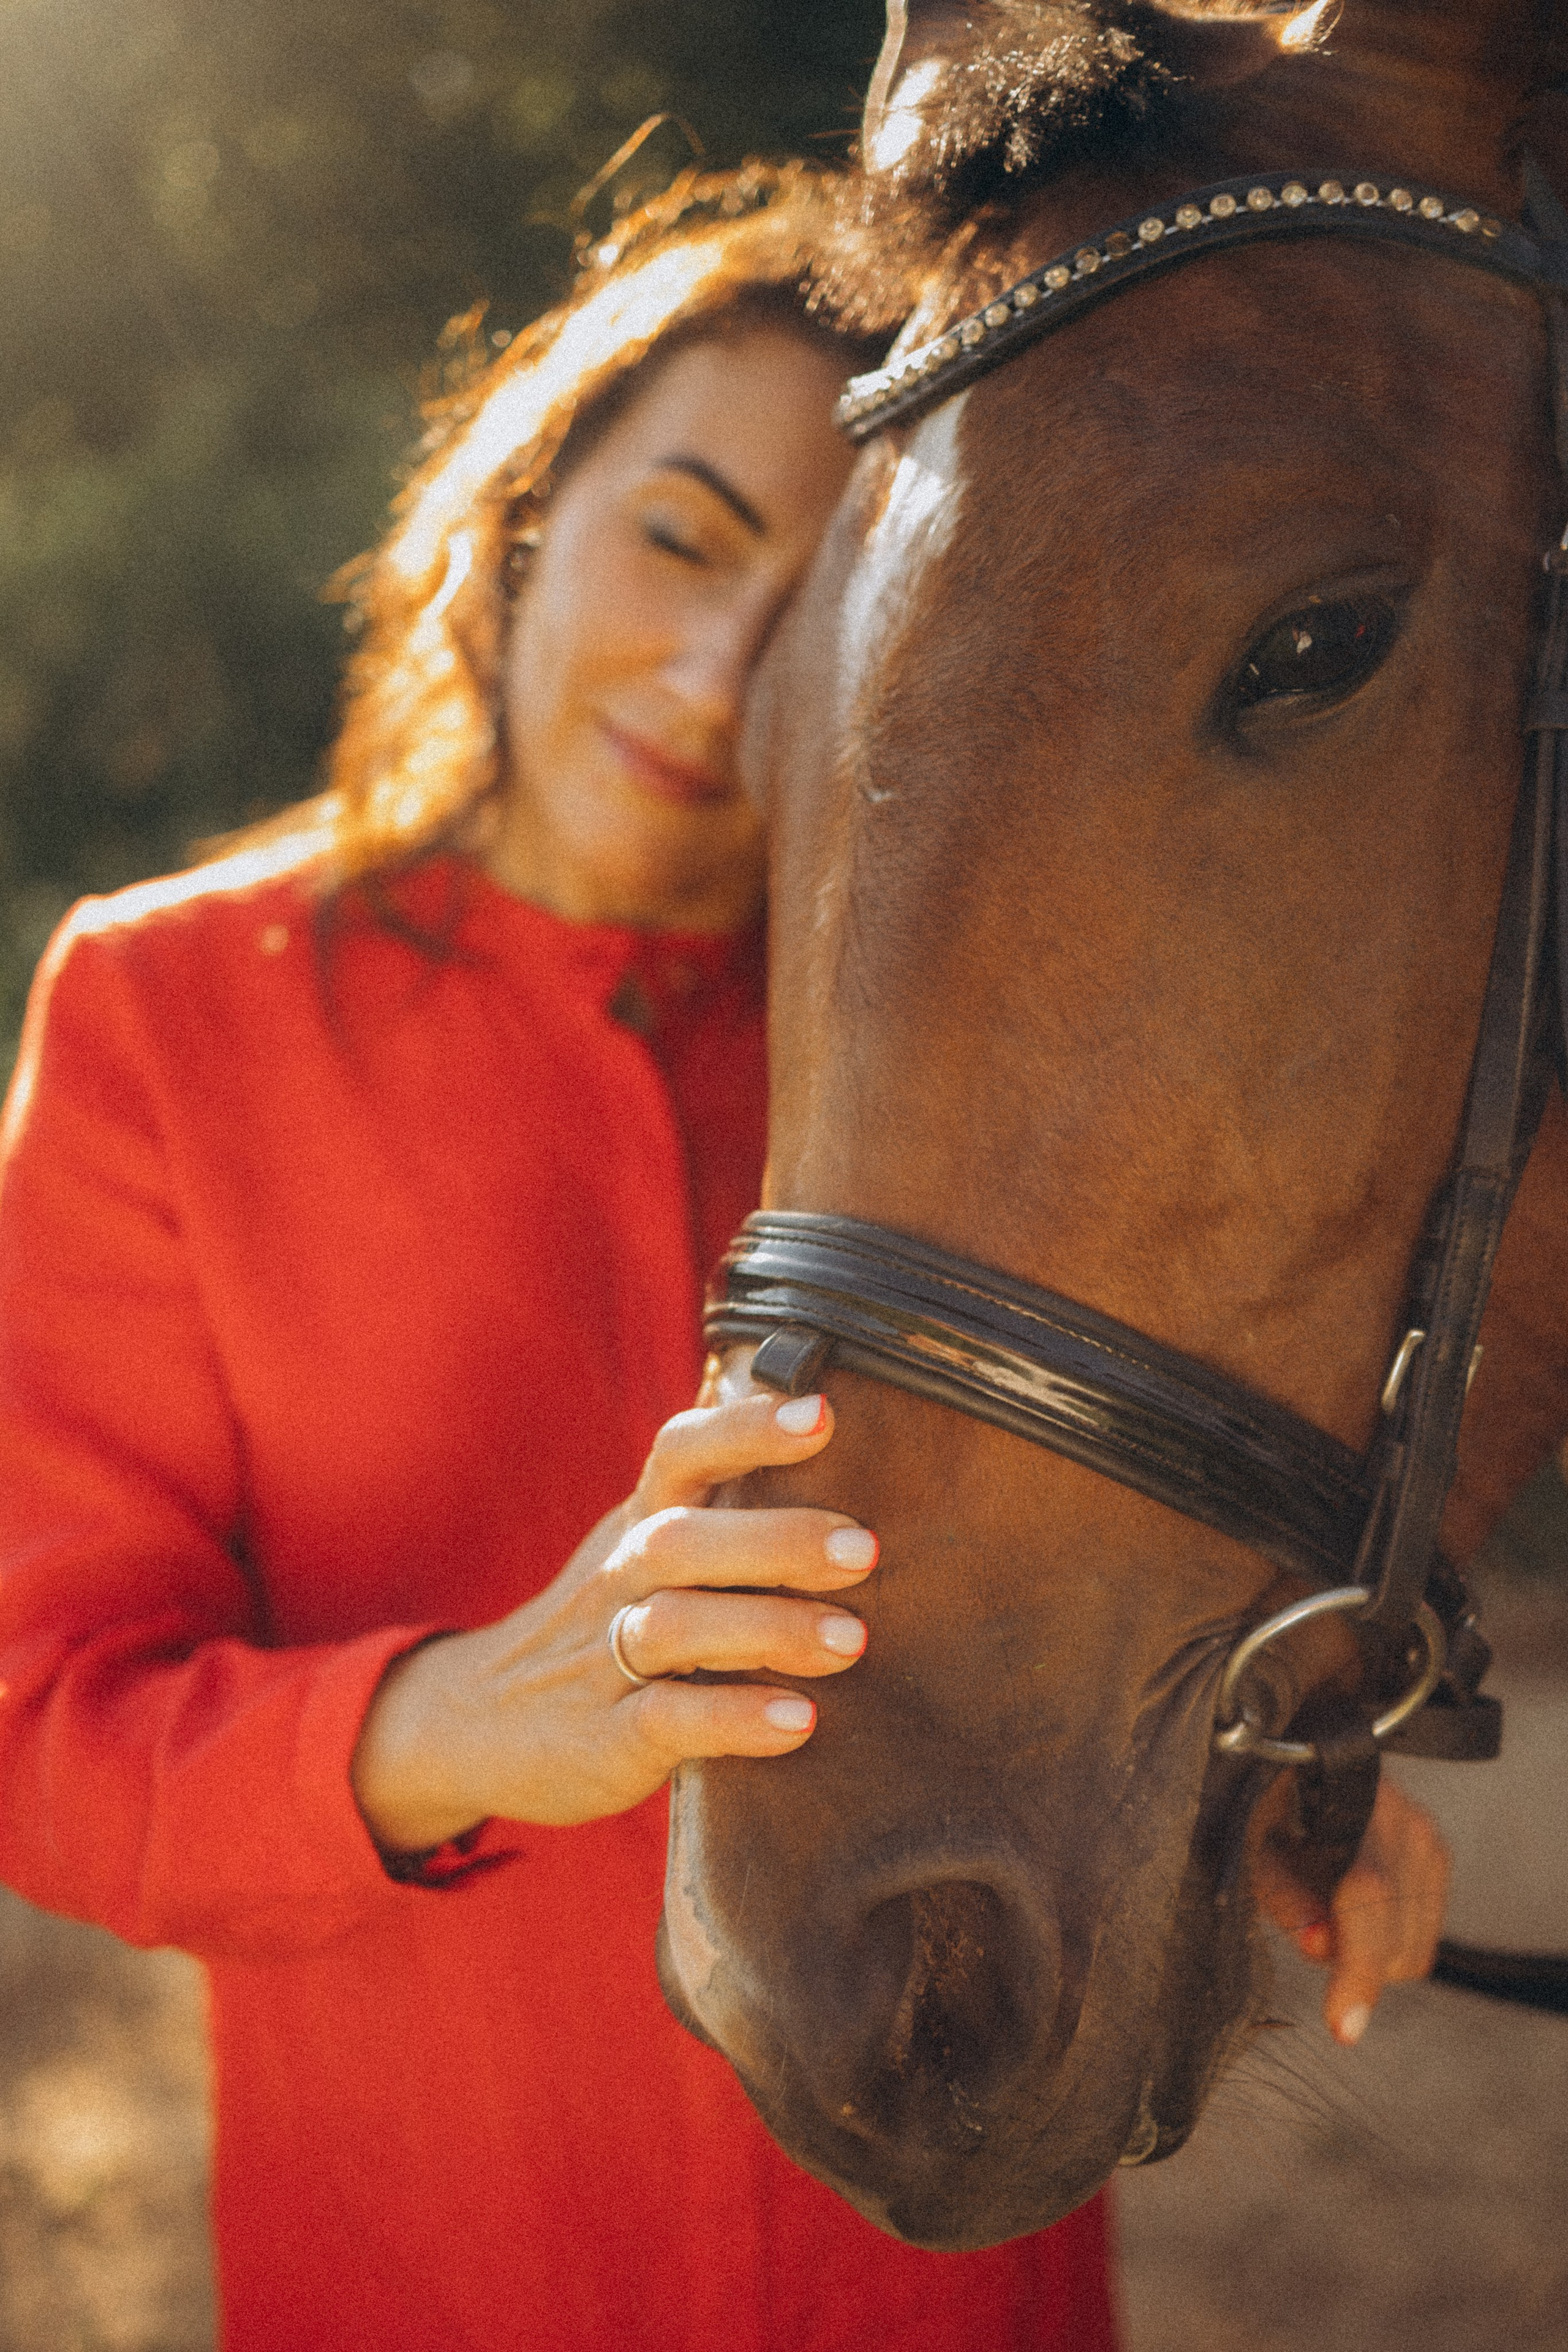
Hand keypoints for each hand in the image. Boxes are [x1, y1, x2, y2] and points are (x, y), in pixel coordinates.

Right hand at [351, 1391, 874, 1851]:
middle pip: (683, 1539)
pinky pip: (667, 1720)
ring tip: (849, 1641)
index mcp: (639, 1524)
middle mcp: (619, 1579)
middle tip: (863, 1551)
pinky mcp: (605, 1737)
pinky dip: (734, 1718)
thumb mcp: (640, 1544)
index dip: (746, 1429)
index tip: (822, 1413)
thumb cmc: (601, 1619)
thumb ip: (709, 1491)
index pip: (681, 1453)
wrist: (479, 1721)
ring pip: (675, 1626)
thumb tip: (785, 1404)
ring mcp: (605, 1658)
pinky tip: (798, 1722)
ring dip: (769, 1629)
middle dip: (777, 1540)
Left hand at [1254, 1776, 1450, 2044]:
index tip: (1343, 2027)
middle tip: (1307, 1923)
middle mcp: (1402, 1818)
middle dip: (1352, 1960)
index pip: (1369, 1895)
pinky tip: (1352, 1904)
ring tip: (1327, 1905)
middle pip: (1397, 1940)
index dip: (1358, 1967)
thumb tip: (1321, 1948)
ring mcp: (1427, 1837)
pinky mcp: (1437, 1856)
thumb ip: (1284, 1896)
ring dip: (1370, 1952)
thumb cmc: (1265, 1803)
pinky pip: (1423, 1936)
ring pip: (1415, 1949)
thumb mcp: (1252, 1842)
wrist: (1303, 1759)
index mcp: (1348, 1803)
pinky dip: (1387, 1939)